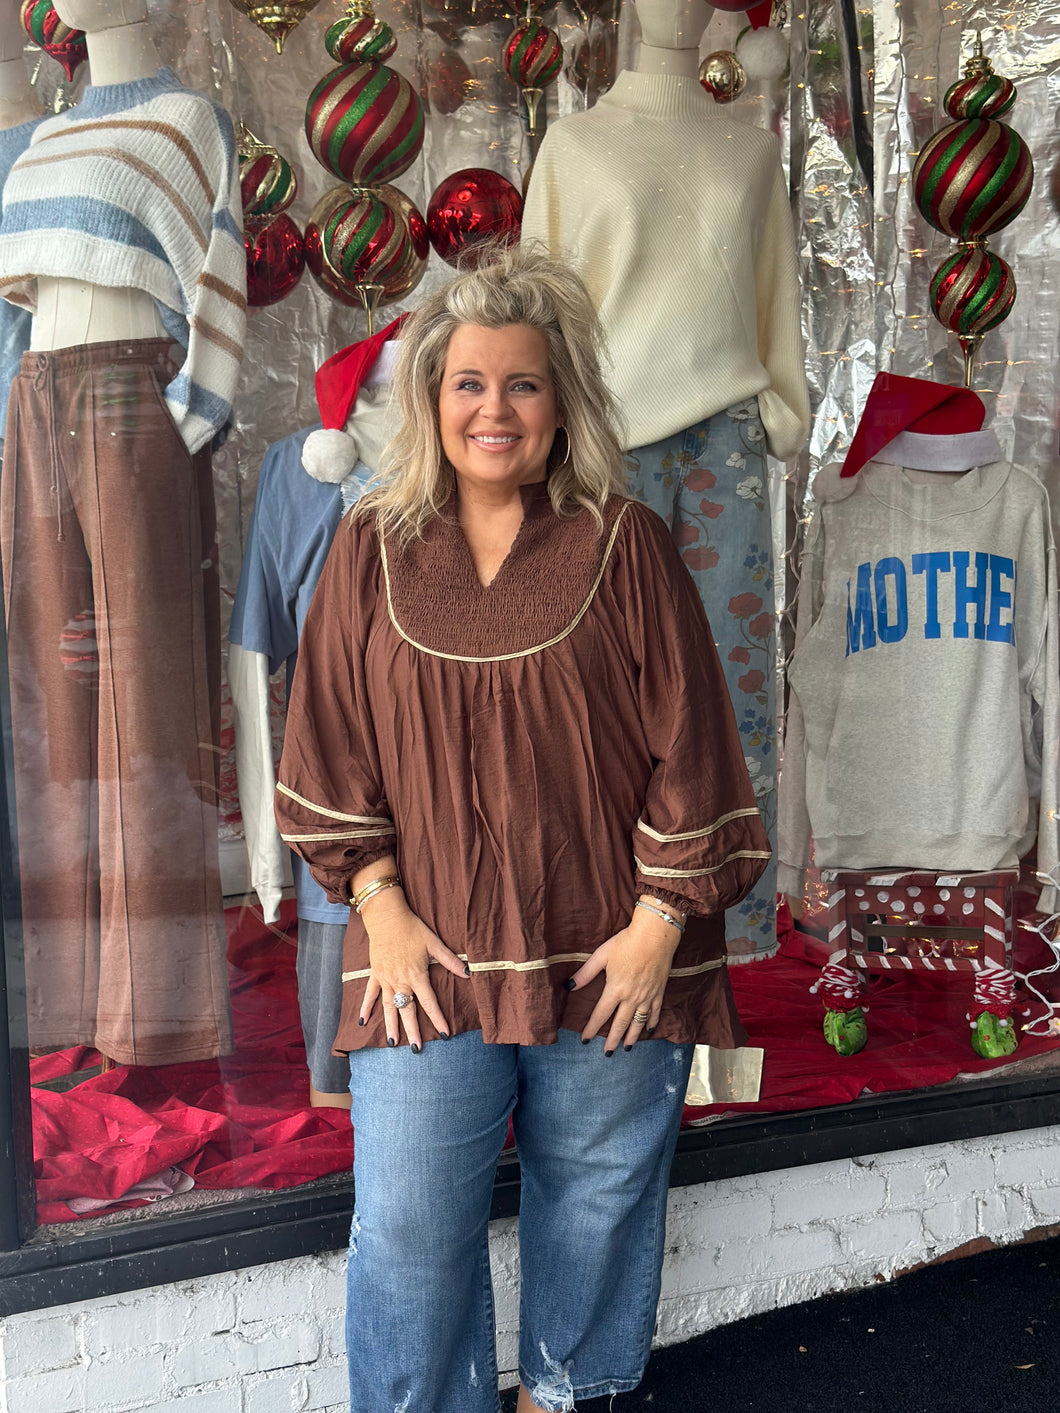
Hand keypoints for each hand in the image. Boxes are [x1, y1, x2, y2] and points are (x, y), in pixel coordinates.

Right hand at [358, 888, 466, 1049]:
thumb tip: (468, 973)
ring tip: (393, 1044)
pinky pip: (370, 995)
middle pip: (407, 1011)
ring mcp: (385, 979)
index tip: (445, 1034)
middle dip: (413, 1031)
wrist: (387, 917)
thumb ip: (450, 960)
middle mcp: (400, 981)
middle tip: (417, 1049)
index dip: (438, 1019)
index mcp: (417, 975)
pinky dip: (366, 1008)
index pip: (429, 1002)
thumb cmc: (412, 929)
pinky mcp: (375, 974)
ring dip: (391, 1025)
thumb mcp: (434, 943)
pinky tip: (363, 1022)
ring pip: (388, 1008)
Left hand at [567, 904, 682, 1052]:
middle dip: (612, 1040)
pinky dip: (651, 1023)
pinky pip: (655, 1013)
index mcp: (615, 989)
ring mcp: (647, 996)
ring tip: (626, 1048)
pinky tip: (648, 1031)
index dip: (591, 1028)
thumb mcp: (602, 955)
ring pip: (638, 1023)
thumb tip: (569, 986)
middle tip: (607, 1053)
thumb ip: (585, 973)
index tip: (585, 1039)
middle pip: (620, 1024)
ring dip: (631, 1037)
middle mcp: (631, 997)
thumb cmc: (626, 943)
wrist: (655, 936)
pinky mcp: (659, 992)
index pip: (600, 1014)